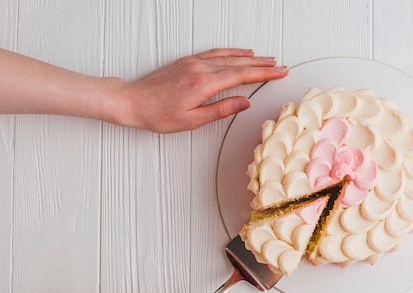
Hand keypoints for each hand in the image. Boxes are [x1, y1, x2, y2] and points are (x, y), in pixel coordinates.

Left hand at [115, 48, 288, 132]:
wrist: (132, 101)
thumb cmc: (157, 114)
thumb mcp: (192, 120)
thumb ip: (221, 109)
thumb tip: (243, 102)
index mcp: (203, 84)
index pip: (241, 76)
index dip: (263, 74)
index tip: (279, 72)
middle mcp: (199, 68)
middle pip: (239, 63)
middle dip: (262, 65)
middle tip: (280, 66)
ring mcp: (193, 62)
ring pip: (228, 56)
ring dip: (250, 57)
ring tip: (266, 59)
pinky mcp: (187, 61)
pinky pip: (215, 52)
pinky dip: (231, 52)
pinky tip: (240, 53)